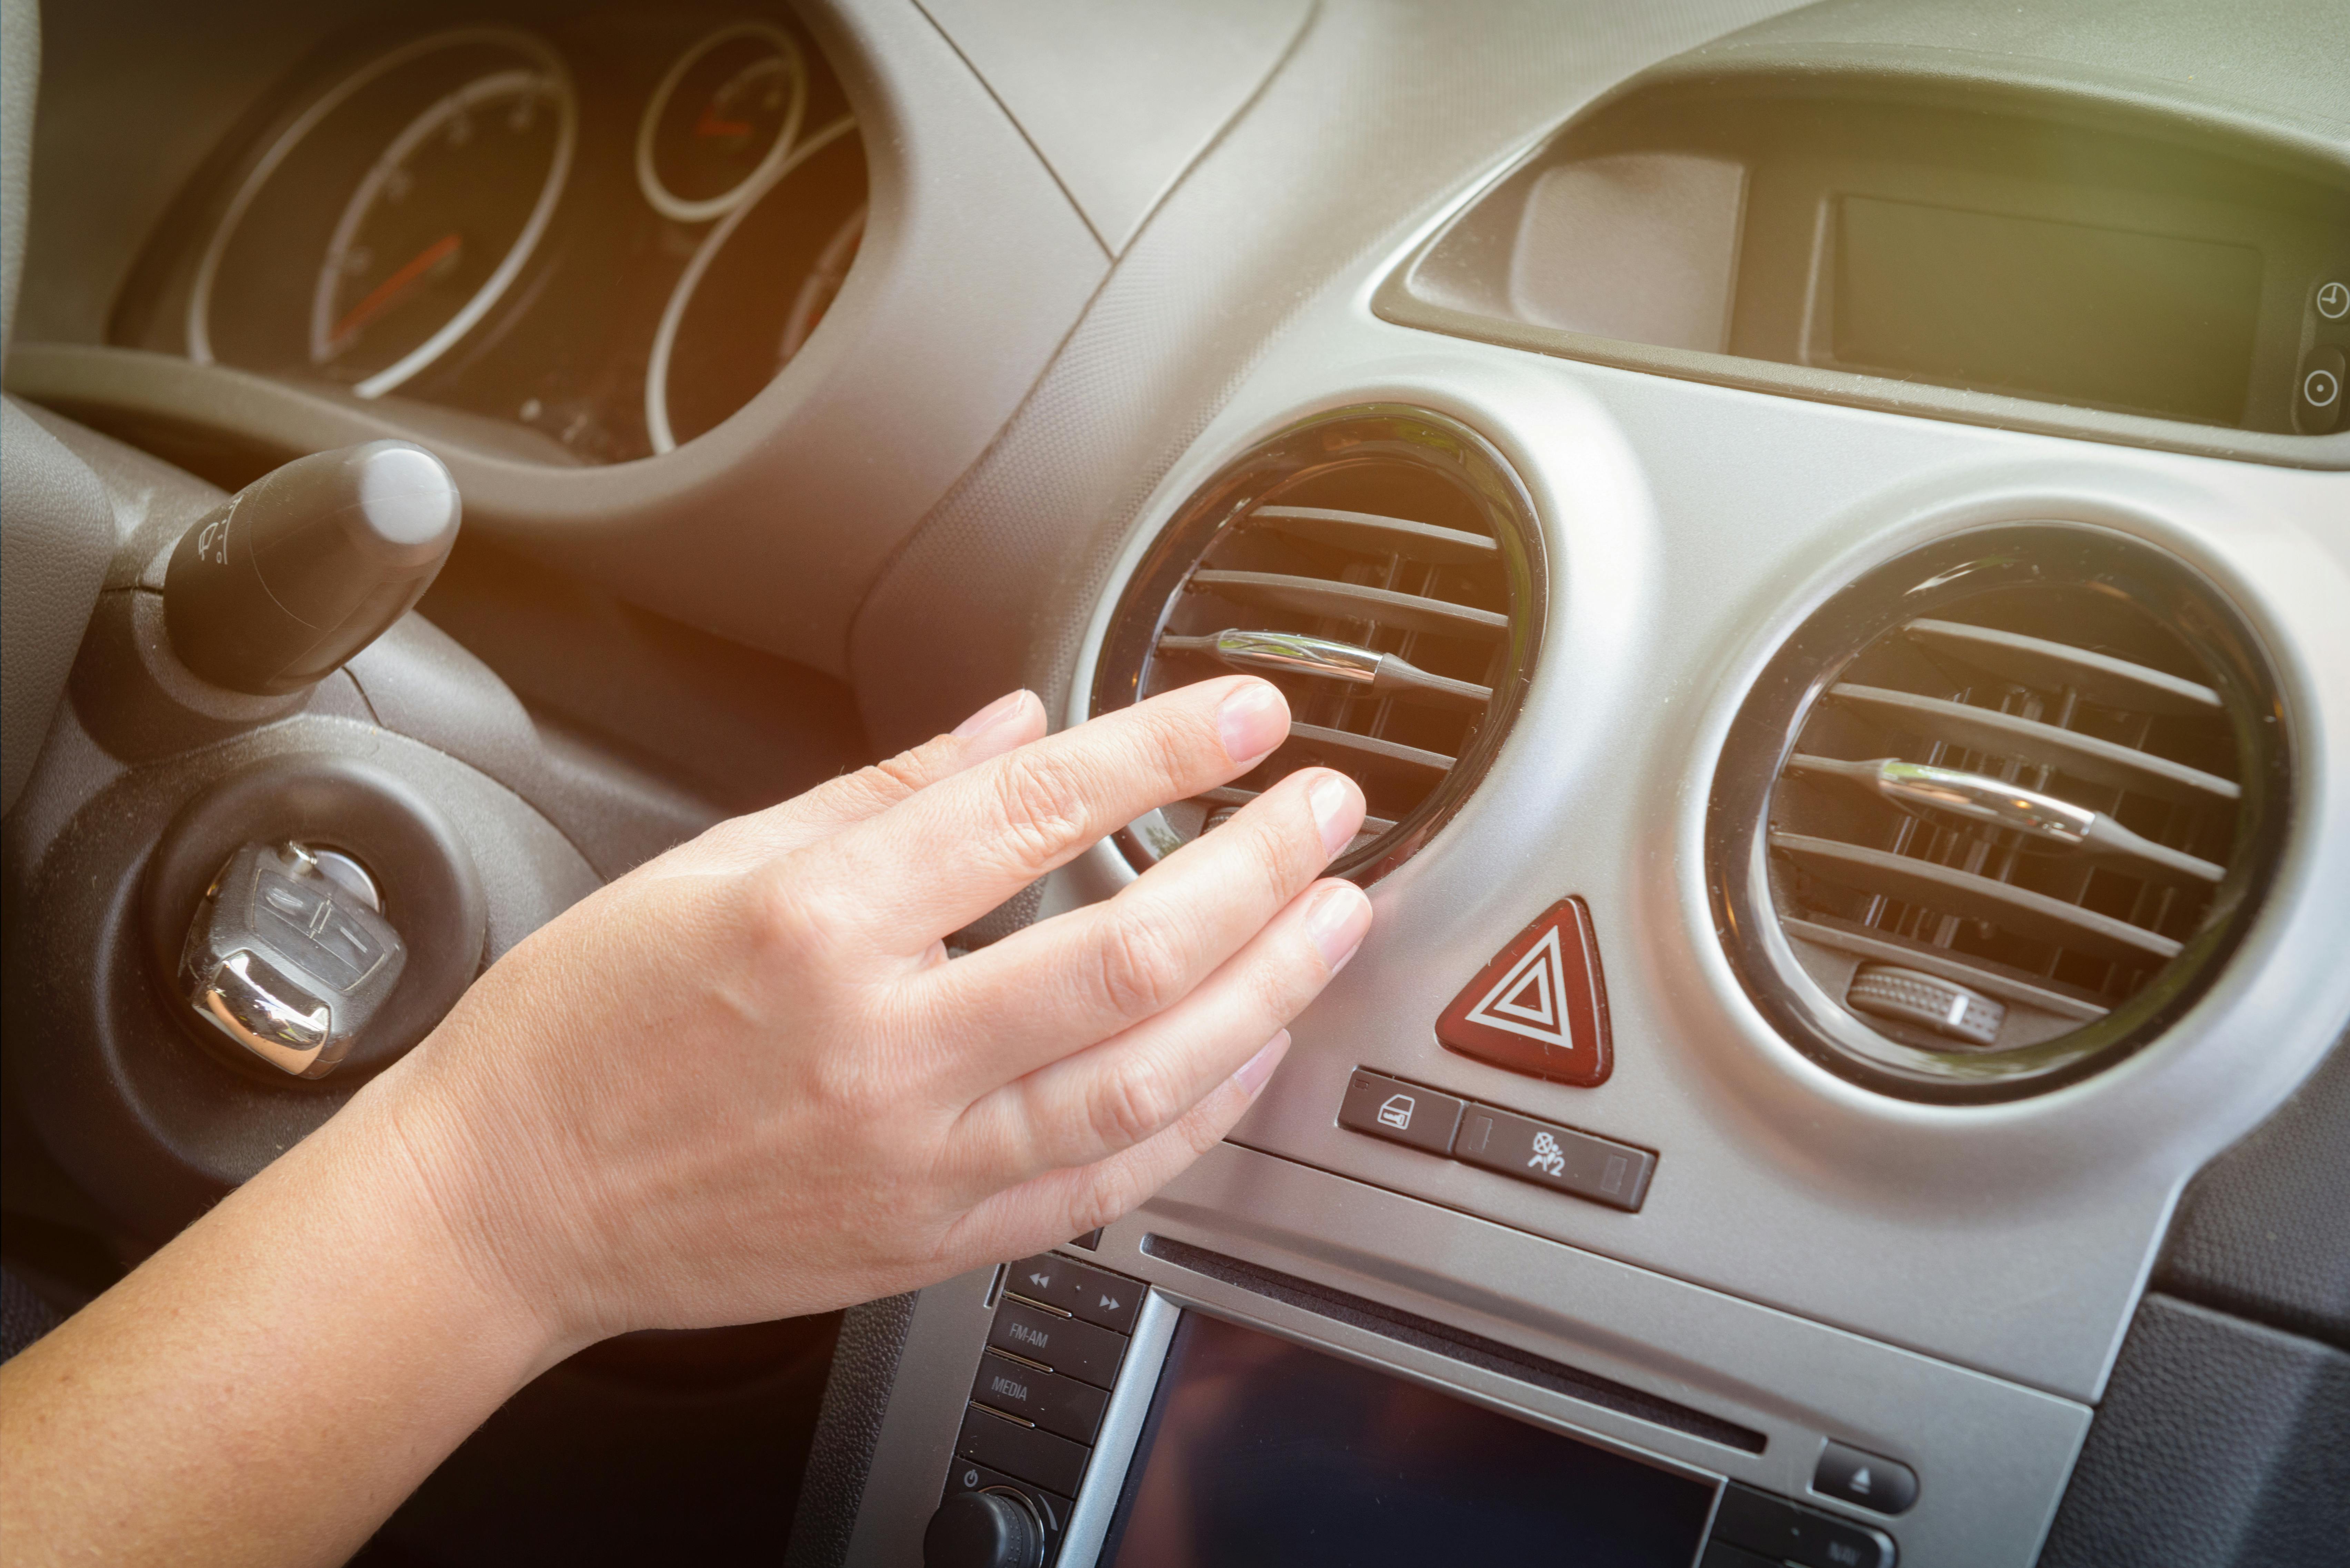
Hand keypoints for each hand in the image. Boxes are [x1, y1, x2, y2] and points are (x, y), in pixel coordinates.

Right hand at [383, 676, 1370, 1349]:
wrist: (504, 1204)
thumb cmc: (585, 1027)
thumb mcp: (710, 862)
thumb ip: (882, 793)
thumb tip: (1019, 729)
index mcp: (813, 925)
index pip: (1035, 811)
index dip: (1162, 749)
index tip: (1244, 713)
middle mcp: (876, 1048)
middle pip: (1127, 954)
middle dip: (1259, 869)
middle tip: (1331, 811)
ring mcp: (912, 1160)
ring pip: (1143, 1079)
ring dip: (1264, 991)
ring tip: (1333, 920)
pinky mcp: (928, 1243)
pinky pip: (1103, 1184)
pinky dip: (1197, 1119)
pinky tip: (1252, 1055)